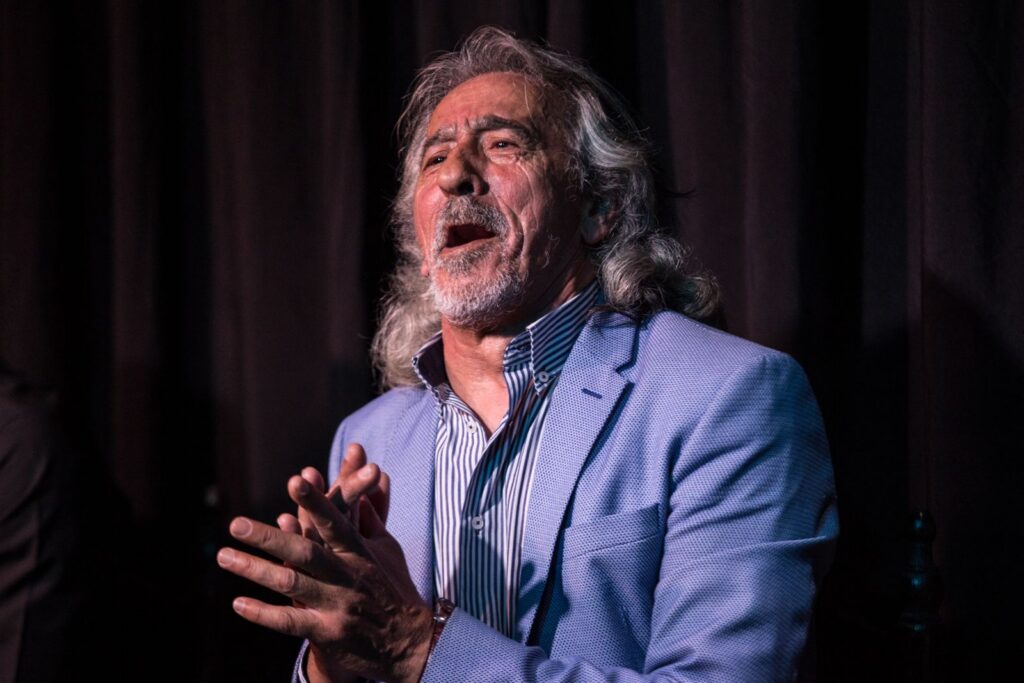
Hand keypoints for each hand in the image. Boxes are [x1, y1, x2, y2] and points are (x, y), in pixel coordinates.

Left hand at [218, 459, 431, 682]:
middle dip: (268, 537)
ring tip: (224, 556)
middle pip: (304, 551)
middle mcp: (347, 575)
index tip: (296, 479)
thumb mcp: (388, 550)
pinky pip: (291, 622)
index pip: (335, 522)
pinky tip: (238, 603)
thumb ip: (370, 520)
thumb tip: (360, 490)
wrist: (411, 644)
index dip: (316, 501)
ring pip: (291, 584)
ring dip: (255, 570)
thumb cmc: (396, 590)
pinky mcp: (329, 633)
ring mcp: (337, 605)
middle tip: (236, 524)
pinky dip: (264, 613)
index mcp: (360, 552)